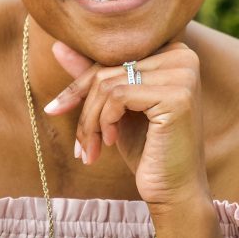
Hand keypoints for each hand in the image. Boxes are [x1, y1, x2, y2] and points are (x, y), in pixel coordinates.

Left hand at [44, 42, 209, 208]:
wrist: (175, 191)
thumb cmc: (147, 150)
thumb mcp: (116, 109)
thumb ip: (94, 76)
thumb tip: (58, 46)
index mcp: (173, 51)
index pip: (113, 56)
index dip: (82, 84)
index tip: (56, 108)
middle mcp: (183, 55)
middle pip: (108, 68)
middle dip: (85, 108)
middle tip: (79, 145)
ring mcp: (183, 74)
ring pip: (108, 83)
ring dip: (90, 121)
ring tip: (90, 149)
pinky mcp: (177, 95)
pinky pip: (117, 96)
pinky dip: (104, 122)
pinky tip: (110, 143)